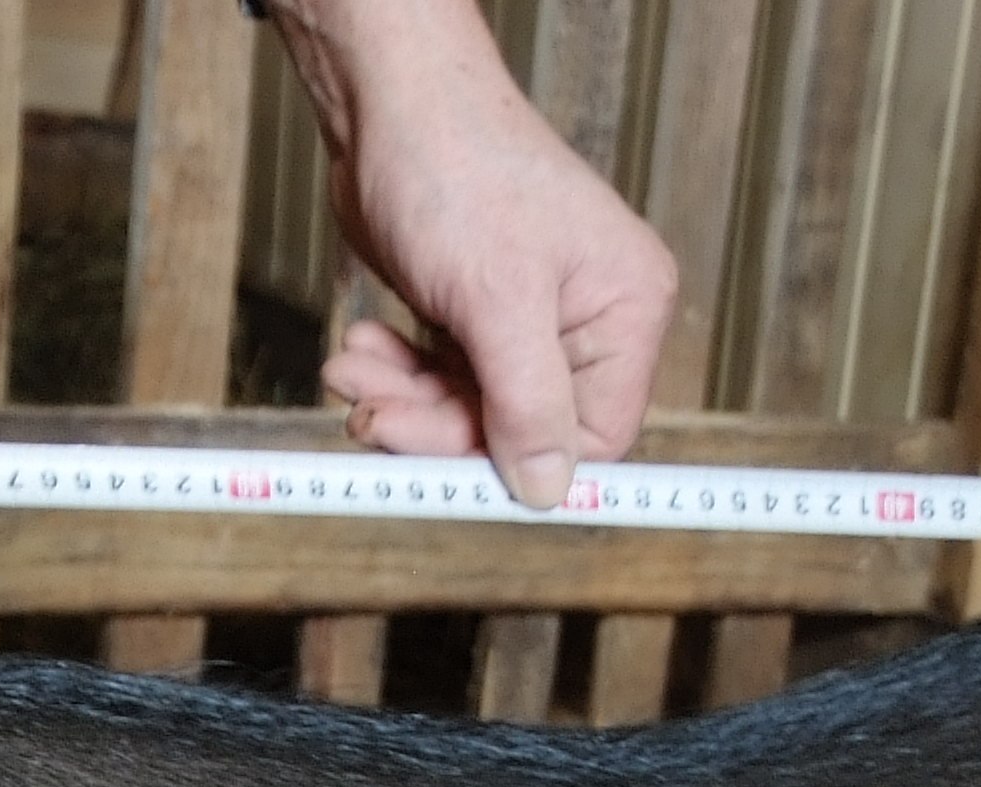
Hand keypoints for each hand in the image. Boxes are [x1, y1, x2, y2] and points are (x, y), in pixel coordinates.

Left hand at [265, 0, 678, 507]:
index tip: (451, 469)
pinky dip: (396, 376)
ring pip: (470, 411)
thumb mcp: (498, 298)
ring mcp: (530, 320)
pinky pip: (441, 380)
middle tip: (374, 415)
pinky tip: (360, 353)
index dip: (521, 461)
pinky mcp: (477, 316)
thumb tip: (548, 488)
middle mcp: (589, 321)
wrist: (387, 105)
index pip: (596, 436)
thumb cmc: (456, 167)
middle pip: (521, 430)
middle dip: (437, 426)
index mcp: (627, 310)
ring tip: (354, 370)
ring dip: (403, 403)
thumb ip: (528, 402)